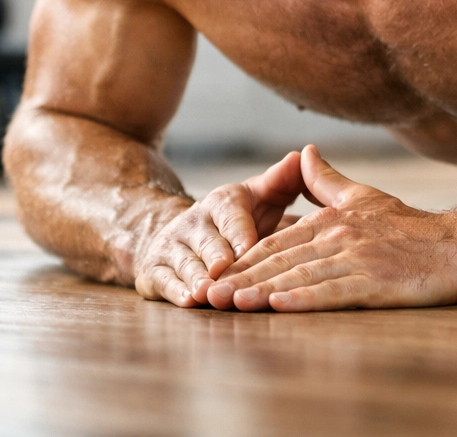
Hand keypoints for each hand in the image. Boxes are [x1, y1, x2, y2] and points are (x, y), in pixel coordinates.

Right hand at [133, 152, 305, 306]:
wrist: (181, 234)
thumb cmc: (237, 219)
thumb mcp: (260, 196)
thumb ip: (283, 181)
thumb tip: (301, 155)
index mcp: (222, 202)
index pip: (231, 215)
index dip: (239, 232)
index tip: (248, 247)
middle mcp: (194, 221)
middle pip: (208, 242)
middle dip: (217, 258)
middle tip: (226, 270)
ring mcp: (172, 246)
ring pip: (186, 263)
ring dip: (197, 278)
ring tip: (208, 292)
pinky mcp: (155, 270)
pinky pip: (164, 281)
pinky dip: (176, 291)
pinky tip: (189, 300)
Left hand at [207, 145, 456, 311]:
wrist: (456, 246)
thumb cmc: (410, 227)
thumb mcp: (364, 197)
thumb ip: (327, 180)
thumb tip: (304, 150)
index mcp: (332, 221)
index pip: (278, 241)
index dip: (244, 258)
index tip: (216, 273)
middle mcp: (338, 238)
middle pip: (280, 260)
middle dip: (240, 278)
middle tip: (206, 295)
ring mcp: (356, 260)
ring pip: (299, 276)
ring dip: (262, 291)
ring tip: (230, 304)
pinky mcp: (374, 282)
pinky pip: (332, 292)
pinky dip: (303, 299)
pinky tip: (279, 307)